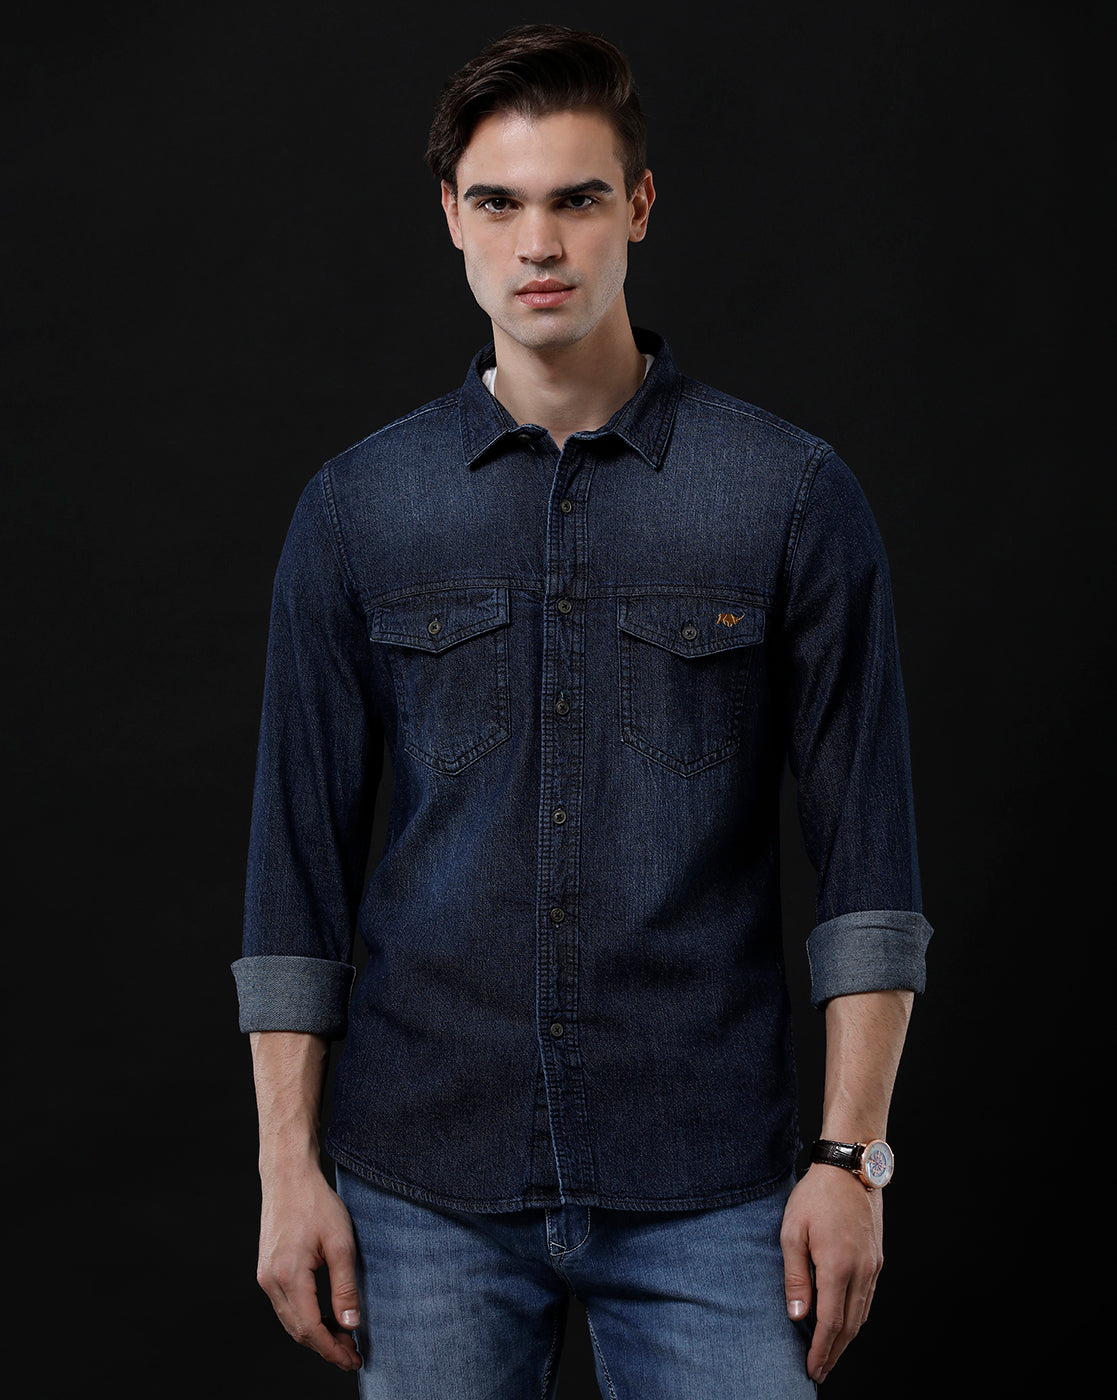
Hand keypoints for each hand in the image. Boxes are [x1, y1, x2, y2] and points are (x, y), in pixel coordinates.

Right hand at [256, 1164, 362, 1371]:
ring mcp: (265, 1276)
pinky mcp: (266, 1269)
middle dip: (325, 1347)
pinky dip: (304, 1317)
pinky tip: (324, 1316)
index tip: (353, 1359)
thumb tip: (350, 1324)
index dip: (332, 1349)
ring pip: (290, 1320)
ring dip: (315, 1334)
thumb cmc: (316, 1203)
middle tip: (352, 1354)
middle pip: (298, 1330)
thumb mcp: (340, 1242)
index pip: (310, 1328)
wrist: (288, 1176)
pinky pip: (285, 1305)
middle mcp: (270, 1281)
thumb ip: (345, 1287)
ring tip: (342, 1338)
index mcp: (288, 1275)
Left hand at [780, 1163, 883, 1383]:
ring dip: (846, 1338)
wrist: (849, 1167)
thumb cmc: (815, 1195)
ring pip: (861, 1315)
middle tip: (819, 1371)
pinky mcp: (877, 1258)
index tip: (812, 1369)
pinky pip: (868, 1298)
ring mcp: (873, 1266)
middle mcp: (861, 1271)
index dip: (821, 1351)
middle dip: (834, 1353)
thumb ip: (795, 1277)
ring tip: (829, 1353)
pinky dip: (856, 1317)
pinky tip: (845, 1322)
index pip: (830, 1323)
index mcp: (837, 1267)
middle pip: (849, 1326)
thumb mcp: (792, 1232)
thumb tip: (797, 1316)